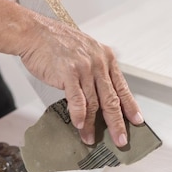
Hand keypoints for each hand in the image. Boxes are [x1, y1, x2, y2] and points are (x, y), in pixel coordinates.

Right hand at [20, 17, 143, 147]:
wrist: (35, 32)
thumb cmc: (55, 41)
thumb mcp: (84, 49)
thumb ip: (94, 68)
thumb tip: (99, 94)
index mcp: (105, 56)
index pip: (122, 86)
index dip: (130, 106)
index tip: (136, 120)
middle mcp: (98, 62)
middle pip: (111, 99)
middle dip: (117, 123)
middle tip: (120, 139)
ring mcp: (84, 68)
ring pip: (93, 103)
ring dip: (92, 124)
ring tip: (90, 138)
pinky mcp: (68, 73)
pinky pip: (77, 99)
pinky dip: (79, 115)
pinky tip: (79, 125)